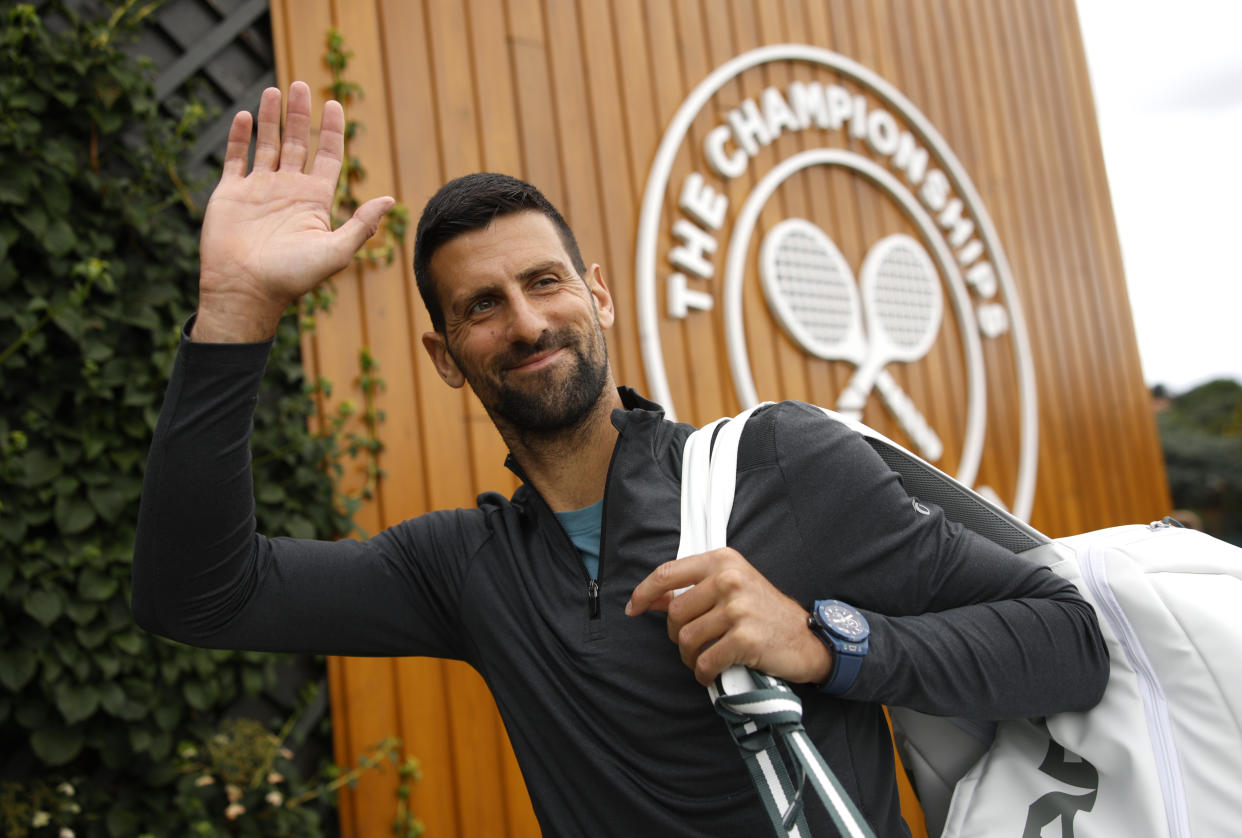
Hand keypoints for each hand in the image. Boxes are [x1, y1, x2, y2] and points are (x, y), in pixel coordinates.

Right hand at [193, 82, 394, 341]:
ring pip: (267, 144)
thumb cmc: (292, 277)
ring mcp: (258, 190)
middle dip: (300, 114)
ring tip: (274, 90)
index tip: (335, 103)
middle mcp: (287, 190)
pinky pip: (235, 158)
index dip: (332, 131)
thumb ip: (362, 223)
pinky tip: (243, 116)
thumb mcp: (336, 251)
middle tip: (301, 85)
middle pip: (297, 143)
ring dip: (270, 118)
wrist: (246, 291)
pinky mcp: (230, 194)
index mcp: (314, 200)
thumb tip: (390, 199)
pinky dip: (238, 137)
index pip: (327, 156)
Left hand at [626, 548, 831, 686]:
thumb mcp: (732, 588)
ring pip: (686, 639)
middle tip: (693, 645)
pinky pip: (705, 661)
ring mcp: (738, 608)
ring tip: (705, 659)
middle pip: (675, 613)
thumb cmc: (765, 613)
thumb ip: (694, 589)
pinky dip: (704, 673)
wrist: (807, 639)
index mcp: (723, 560)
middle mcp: (730, 579)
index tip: (632, 609)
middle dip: (677, 635)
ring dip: (690, 657)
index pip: (668, 572)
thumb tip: (652, 598)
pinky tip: (712, 674)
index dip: (644, 592)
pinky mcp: (745, 639)